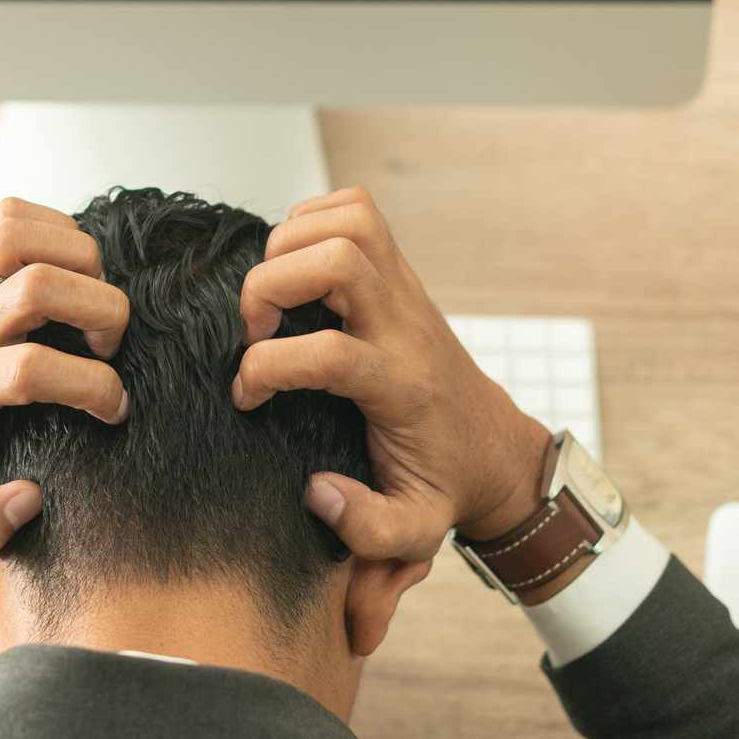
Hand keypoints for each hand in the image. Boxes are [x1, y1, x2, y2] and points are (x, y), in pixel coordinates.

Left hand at [0, 198, 129, 562]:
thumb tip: (28, 501)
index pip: (31, 368)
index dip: (89, 386)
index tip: (114, 411)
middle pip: (38, 285)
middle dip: (99, 311)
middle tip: (109, 349)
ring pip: (21, 234)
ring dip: (79, 259)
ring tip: (92, 304)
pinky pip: (11, 218)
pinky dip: (54, 229)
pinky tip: (71, 274)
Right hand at [232, 186, 553, 567]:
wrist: (492, 448)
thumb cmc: (444, 484)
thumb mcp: (415, 529)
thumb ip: (368, 528)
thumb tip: (317, 490)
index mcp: (403, 386)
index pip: (330, 354)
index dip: (268, 369)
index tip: (247, 397)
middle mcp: (406, 326)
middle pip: (340, 259)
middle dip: (272, 284)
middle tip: (254, 330)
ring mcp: (406, 290)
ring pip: (350, 220)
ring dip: (290, 244)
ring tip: (272, 297)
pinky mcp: (401, 273)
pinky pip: (356, 209)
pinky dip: (312, 220)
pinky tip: (294, 268)